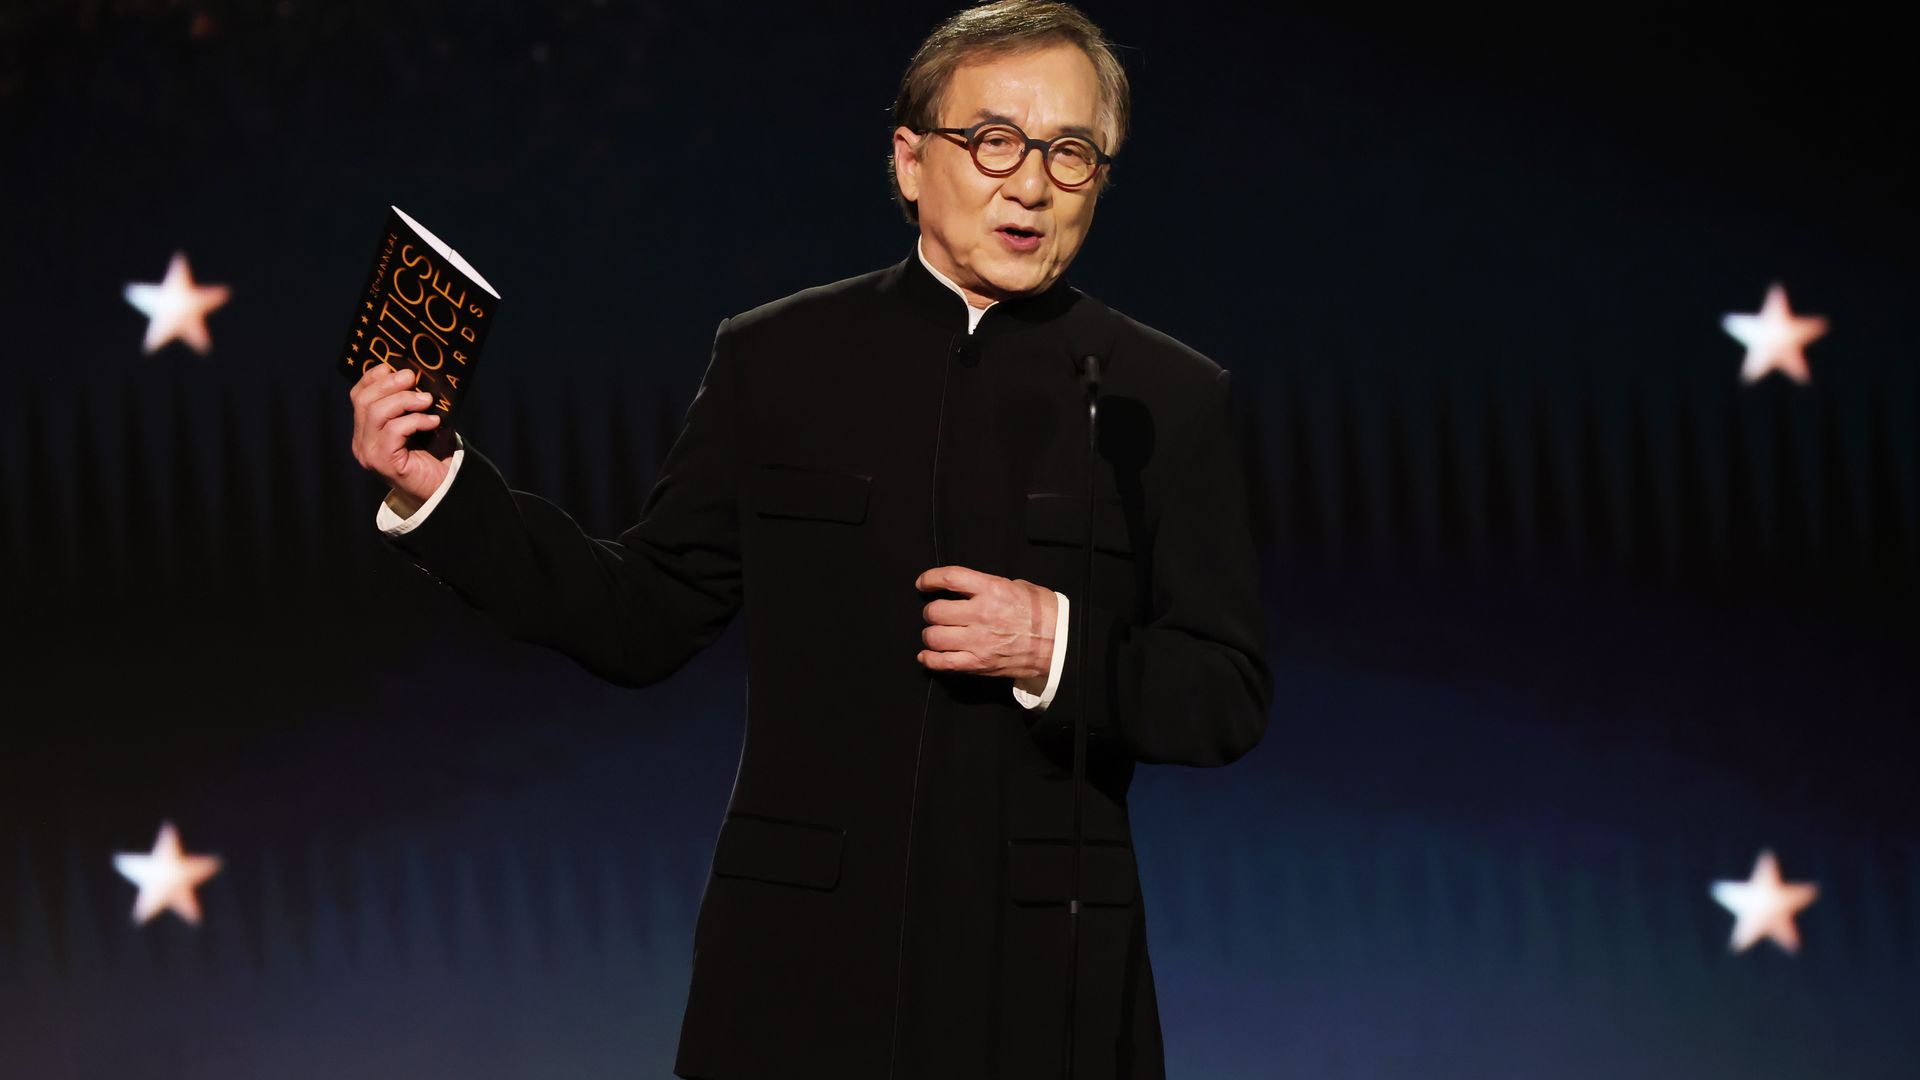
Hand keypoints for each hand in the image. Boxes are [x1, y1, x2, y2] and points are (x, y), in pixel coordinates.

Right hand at [349, 365, 449, 514]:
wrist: (439, 491)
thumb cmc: (430, 456)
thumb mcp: (418, 425)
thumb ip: (411, 405)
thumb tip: (419, 376)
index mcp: (365, 430)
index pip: (358, 395)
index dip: (374, 377)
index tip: (394, 366)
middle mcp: (361, 442)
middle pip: (364, 401)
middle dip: (389, 384)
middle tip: (413, 378)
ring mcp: (369, 453)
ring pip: (376, 413)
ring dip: (404, 400)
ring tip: (426, 400)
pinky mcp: (383, 463)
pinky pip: (394, 431)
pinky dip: (415, 420)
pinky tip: (432, 421)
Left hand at [915, 565, 1056, 687]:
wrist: (1062, 644)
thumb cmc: (1044, 613)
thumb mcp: (1019, 587)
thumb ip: (990, 586)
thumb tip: (969, 588)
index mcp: (993, 589)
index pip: (949, 578)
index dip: (929, 579)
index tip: (923, 583)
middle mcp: (981, 614)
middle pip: (935, 611)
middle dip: (931, 611)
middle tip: (936, 614)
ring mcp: (979, 641)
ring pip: (934, 637)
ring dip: (931, 634)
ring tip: (937, 633)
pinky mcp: (979, 664)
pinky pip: (943, 663)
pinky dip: (929, 659)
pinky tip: (927, 655)